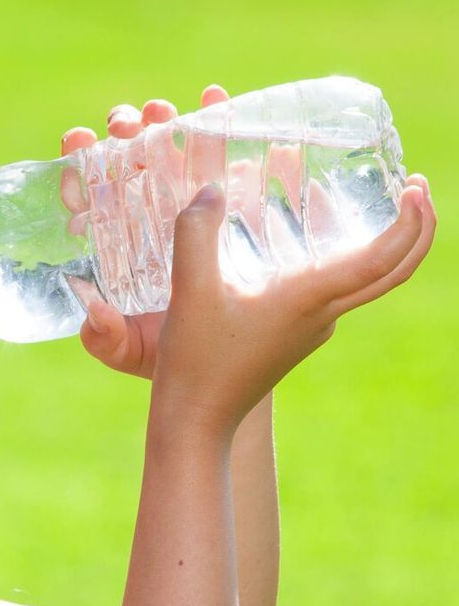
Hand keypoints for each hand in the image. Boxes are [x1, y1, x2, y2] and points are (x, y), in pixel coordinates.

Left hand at [60, 84, 230, 378]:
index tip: (76, 141)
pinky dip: (223, 126)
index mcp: (119, 248)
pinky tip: (220, 99)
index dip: (81, 169)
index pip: (93, 199)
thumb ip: (106, 338)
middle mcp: (150, 223)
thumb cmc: (170, 359)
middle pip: (132, 166)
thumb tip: (93, 313)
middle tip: (127, 123)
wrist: (226, 371)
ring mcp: (191, 211)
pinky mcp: (233, 208)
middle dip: (126, 135)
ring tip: (166, 110)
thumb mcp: (130, 352)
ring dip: (169, 124)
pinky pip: (227, 161)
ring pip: (175, 155)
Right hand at [153, 175, 436, 438]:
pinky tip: (306, 244)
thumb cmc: (196, 361)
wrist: (195, 419)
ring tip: (364, 201)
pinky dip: (341, 259)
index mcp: (310, 302)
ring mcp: (311, 330)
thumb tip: (210, 191)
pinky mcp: (294, 337)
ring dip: (379, 241)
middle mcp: (322, 316)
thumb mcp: (189, 291)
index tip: (415, 187)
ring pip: (364, 281)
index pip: (384, 261)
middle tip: (415, 186)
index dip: (410, 223)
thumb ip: (196, 234)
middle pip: (393, 272)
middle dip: (416, 228)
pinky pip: (332, 291)